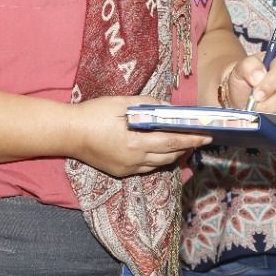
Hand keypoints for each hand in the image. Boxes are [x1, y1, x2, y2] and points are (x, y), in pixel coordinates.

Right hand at [68, 95, 209, 177]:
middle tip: (199, 138)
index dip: (192, 139)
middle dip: (186, 147)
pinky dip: (157, 160)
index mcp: (137, 141)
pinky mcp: (120, 172)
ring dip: (173, 154)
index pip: (173, 142)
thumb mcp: (123, 103)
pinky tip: (160, 151)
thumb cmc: (95, 113)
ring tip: (183, 144)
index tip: (208, 135)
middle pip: (169, 156)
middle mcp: (135, 159)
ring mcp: (128, 168)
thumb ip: (149, 105)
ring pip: (159, 164)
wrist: (68, 133)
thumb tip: (169, 109)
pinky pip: (146, 168)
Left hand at [226, 53, 275, 125]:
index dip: (270, 85)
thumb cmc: (244, 79)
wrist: (244, 94)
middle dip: (268, 104)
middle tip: (254, 108)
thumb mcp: (241, 68)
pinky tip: (266, 121)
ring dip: (271, 115)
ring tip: (258, 114)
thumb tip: (258, 77)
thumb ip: (249, 66)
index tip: (256, 95)